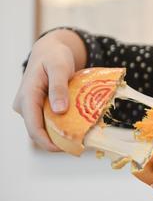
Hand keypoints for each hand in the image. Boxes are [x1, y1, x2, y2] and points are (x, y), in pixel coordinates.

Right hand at [12, 30, 83, 151]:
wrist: (50, 51)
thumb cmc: (55, 57)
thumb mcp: (59, 67)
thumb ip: (58, 87)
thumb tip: (59, 111)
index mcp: (27, 96)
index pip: (33, 127)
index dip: (47, 142)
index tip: (66, 148)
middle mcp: (24, 105)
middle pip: (38, 131)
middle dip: (56, 141)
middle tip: (79, 146)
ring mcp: (29, 108)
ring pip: (43, 127)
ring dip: (59, 134)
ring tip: (80, 138)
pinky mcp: (37, 108)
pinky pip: (47, 121)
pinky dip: (60, 126)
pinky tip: (76, 128)